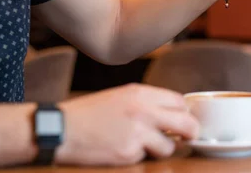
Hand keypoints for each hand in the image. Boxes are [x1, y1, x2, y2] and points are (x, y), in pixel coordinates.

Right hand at [55, 84, 198, 166]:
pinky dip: (139, 157)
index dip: (184, 112)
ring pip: (169, 146)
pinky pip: (145, 158)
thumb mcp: (121, 96)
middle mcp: (143, 111)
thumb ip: (147, 102)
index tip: (182, 119)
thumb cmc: (89, 112)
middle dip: (190, 132)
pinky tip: (122, 149)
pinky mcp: (127, 153)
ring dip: (161, 149)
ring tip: (143, 145)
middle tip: (186, 137)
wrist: (60, 128)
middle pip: (186, 123)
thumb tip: (172, 113)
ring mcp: (137, 133)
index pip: (179, 101)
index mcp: (141, 93)